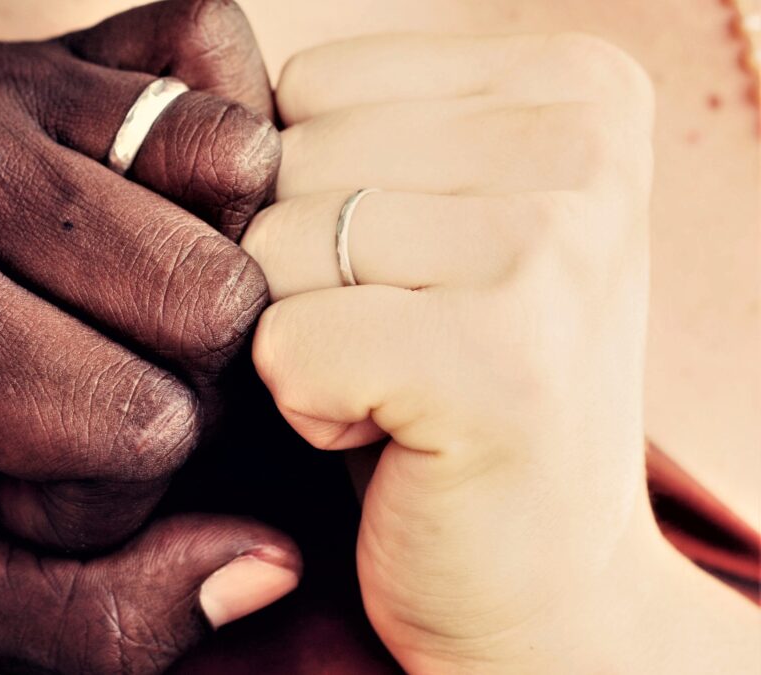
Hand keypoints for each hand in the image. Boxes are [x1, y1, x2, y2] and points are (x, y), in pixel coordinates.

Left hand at [0, 2, 298, 671]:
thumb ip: (98, 622)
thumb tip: (271, 562)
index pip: (144, 426)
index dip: (111, 493)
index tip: (23, 480)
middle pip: (218, 296)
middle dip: (175, 382)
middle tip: (78, 394)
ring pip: (239, 172)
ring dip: (202, 265)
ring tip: (109, 309)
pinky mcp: (36, 42)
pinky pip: (211, 49)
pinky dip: (210, 145)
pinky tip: (142, 215)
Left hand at [243, 33, 679, 671]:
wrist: (542, 577)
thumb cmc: (452, 387)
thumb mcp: (425, 221)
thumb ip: (348, 133)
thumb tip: (207, 93)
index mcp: (575, 86)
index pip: (310, 84)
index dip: (310, 197)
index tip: (402, 275)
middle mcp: (586, 144)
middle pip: (286, 158)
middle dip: (299, 271)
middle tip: (398, 342)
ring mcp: (557, 248)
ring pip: (273, 247)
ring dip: (299, 336)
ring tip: (398, 383)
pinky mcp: (503, 361)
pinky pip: (284, 340)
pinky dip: (305, 404)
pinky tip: (390, 432)